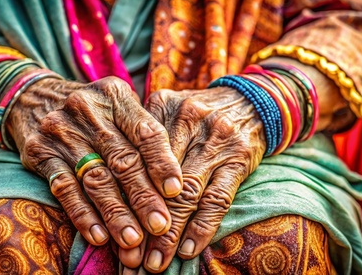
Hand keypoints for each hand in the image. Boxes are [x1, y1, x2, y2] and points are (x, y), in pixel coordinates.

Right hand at [6, 76, 182, 252]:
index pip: (145, 131)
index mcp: (115, 95)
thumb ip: (145, 135)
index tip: (176, 192)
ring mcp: (60, 130)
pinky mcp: (39, 151)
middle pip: (122, 159)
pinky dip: (83, 215)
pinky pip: (64, 188)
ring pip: (94, 178)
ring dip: (116, 213)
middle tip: (160, 226)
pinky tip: (99, 235)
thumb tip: (177, 186)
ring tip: (132, 240)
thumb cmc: (94, 112)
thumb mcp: (119, 108)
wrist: (35, 99)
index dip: (163, 163)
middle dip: (143, 197)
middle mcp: (87, 109)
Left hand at [125, 87, 265, 272]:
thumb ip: (143, 139)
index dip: (121, 198)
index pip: (135, 159)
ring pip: (185, 194)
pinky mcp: (238, 159)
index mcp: (162, 107)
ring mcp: (215, 140)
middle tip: (130, 258)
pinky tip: (188, 249)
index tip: (110, 231)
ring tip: (155, 263)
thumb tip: (113, 186)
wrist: (250, 102)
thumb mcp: (168, 112)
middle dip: (142, 223)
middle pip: (157, 180)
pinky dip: (201, 227)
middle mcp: (186, 120)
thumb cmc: (198, 116)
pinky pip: (217, 198)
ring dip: (169, 234)